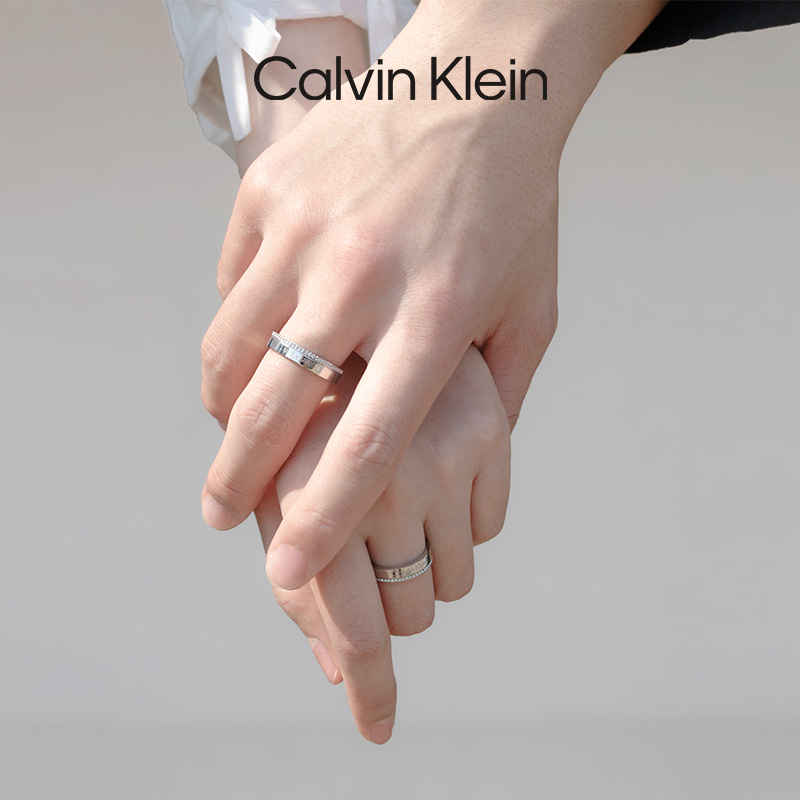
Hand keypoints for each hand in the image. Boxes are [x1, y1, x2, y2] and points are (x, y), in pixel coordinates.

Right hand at [200, 1, 665, 592]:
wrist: (478, 86)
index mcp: (435, 315)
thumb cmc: (512, 208)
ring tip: (231, 437)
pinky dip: (238, 329)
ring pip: (232, 347)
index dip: (324, 520)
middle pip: (276, 405)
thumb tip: (451, 470)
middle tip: (220, 516)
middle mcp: (363, 273)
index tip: (288, 572)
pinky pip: (233, 285)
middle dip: (238, 478)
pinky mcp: (270, 191)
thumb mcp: (532, 310)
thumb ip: (496, 400)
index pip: (367, 444)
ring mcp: (306, 226)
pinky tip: (260, 343)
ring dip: (224, 408)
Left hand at [254, 345, 509, 742]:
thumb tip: (334, 669)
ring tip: (400, 509)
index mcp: (311, 493)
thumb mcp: (279, 487)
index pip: (358, 626)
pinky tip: (432, 478)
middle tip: (372, 554)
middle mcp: (383, 479)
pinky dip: (458, 524)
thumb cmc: (302, 409)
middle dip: (386, 603)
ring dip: (423, 566)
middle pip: (410, 614)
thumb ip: (300, 578)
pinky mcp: (490, 433)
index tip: (377, 728)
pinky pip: (488, 530)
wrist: (359, 304)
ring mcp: (443, 454)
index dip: (371, 690)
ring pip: (453, 580)